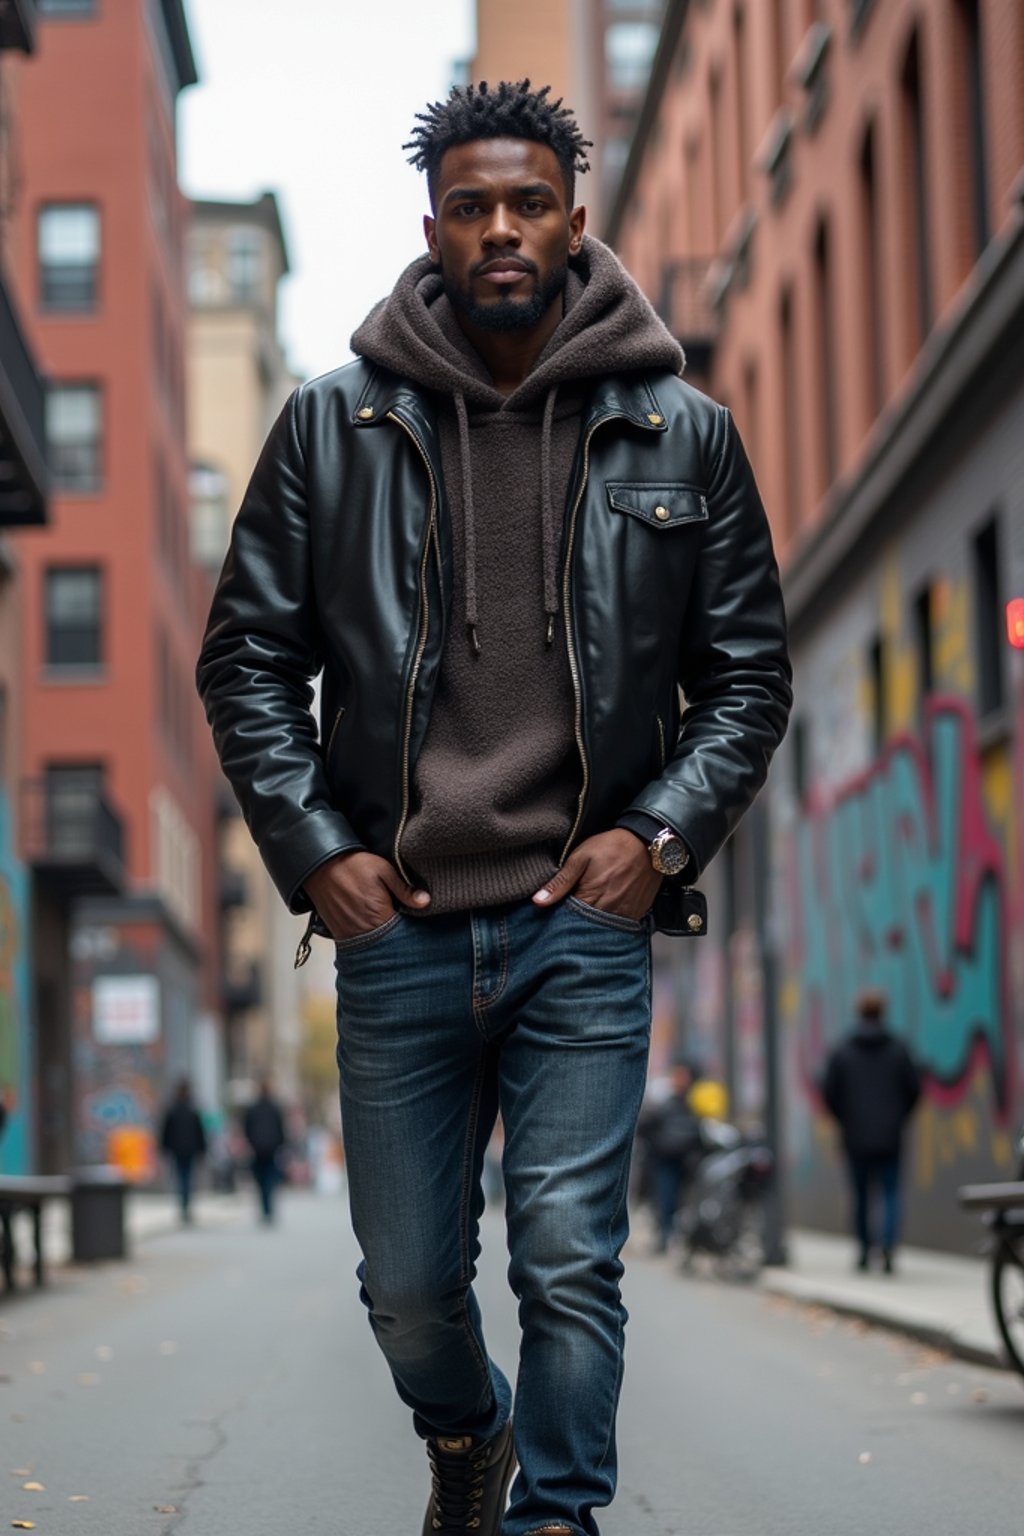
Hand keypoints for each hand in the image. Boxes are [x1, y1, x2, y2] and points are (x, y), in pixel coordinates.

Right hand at [304, 851, 429, 940]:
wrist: (321, 865)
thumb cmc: (353, 866)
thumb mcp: (383, 870)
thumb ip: (404, 889)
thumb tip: (426, 902)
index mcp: (378, 915)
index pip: (401, 935)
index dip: (409, 930)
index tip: (412, 921)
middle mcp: (363, 930)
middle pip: (387, 943)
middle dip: (395, 935)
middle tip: (397, 920)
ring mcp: (348, 933)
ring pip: (372, 945)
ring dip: (380, 937)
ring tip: (384, 924)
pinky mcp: (338, 932)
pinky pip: (356, 942)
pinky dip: (364, 937)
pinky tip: (369, 925)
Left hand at [532, 829, 661, 919]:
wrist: (647, 843)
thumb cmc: (612, 847)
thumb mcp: (580, 858)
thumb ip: (560, 882)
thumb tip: (538, 902)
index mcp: (590, 899)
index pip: (568, 921)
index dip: (560, 918)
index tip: (556, 913)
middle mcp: (608, 912)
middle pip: (585, 929)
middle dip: (576, 925)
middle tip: (571, 914)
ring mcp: (624, 915)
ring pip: (603, 930)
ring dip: (594, 925)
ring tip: (589, 912)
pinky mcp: (637, 914)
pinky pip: (620, 927)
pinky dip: (611, 923)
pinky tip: (606, 912)